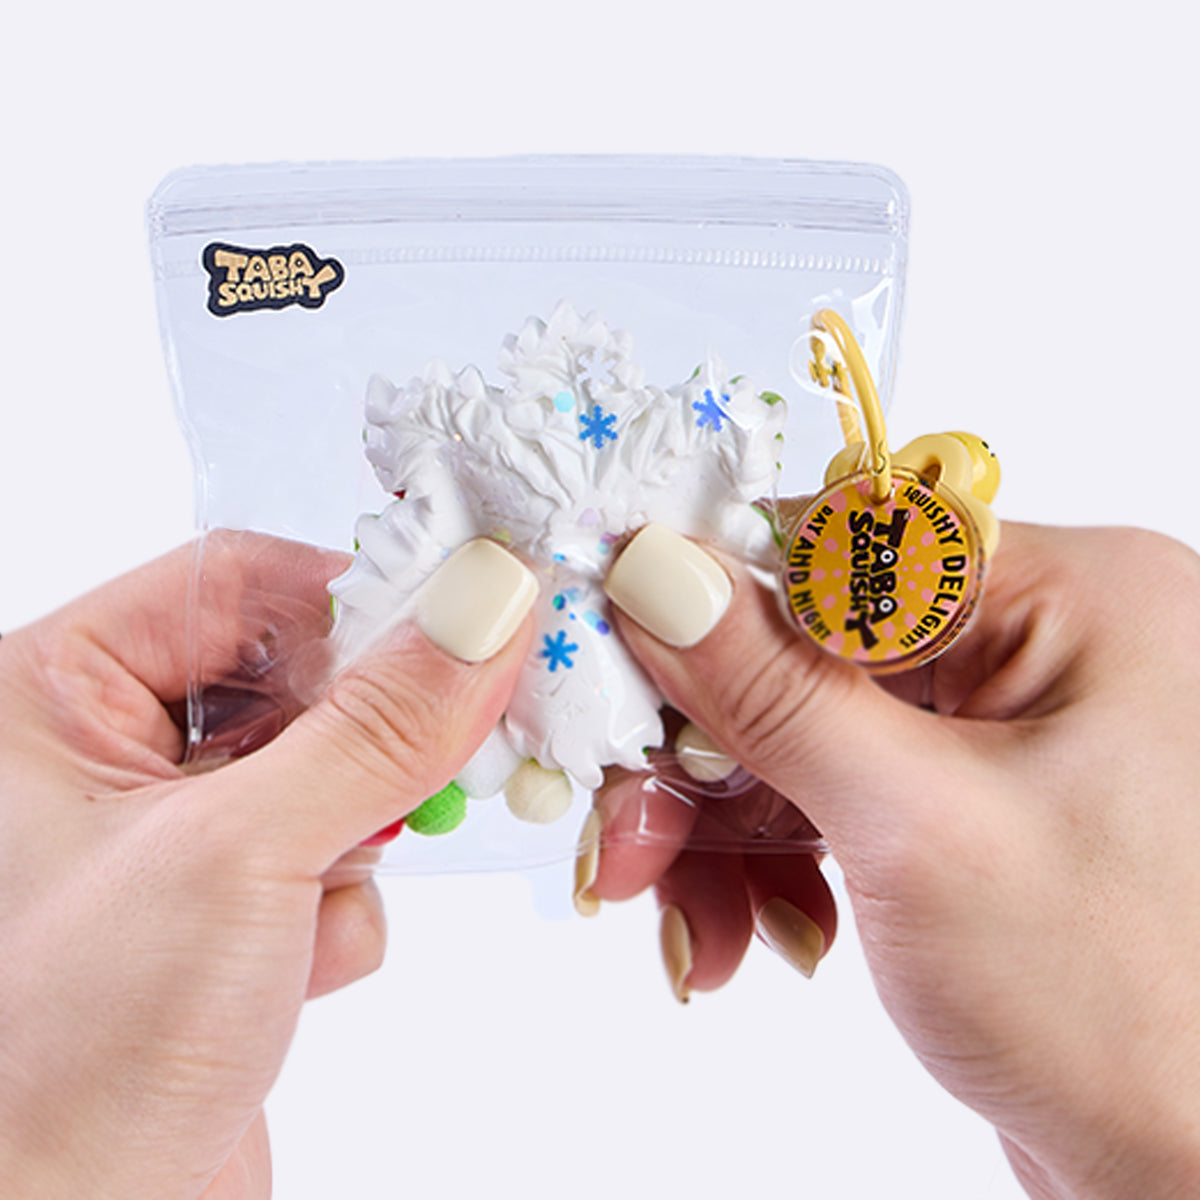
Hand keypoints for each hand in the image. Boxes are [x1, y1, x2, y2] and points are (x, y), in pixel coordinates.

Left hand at [0, 532, 532, 1199]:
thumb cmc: (65, 1062)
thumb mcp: (242, 857)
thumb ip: (379, 725)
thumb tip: (484, 606)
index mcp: (55, 696)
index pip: (238, 581)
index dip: (354, 598)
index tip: (462, 629)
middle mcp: (107, 752)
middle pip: (295, 670)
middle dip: (367, 736)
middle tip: (439, 764)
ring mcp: (172, 832)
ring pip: (329, 763)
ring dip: (355, 833)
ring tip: (318, 903)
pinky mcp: (227, 903)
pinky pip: (329, 847)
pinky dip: (343, 902)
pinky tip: (297, 973)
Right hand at [596, 520, 1199, 1199]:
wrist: (1194, 1183)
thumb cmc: (1130, 1014)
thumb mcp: (920, 829)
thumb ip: (776, 690)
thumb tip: (660, 573)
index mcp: (1074, 598)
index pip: (838, 545)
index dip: (710, 600)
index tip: (612, 660)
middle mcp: (1041, 646)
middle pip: (802, 650)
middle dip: (702, 754)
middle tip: (629, 836)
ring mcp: (1000, 731)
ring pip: (800, 732)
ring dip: (720, 825)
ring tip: (685, 916)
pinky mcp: (963, 806)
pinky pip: (829, 794)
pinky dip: (767, 858)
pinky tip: (747, 931)